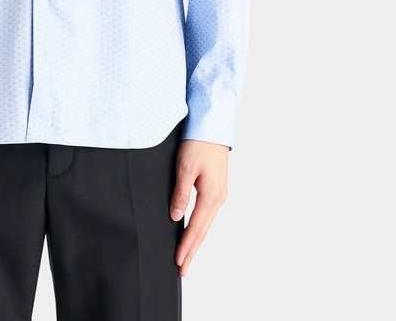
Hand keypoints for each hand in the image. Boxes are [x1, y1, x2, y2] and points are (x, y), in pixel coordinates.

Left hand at [169, 139, 228, 276]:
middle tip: (182, 269)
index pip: (196, 228)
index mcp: (211, 196)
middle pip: (203, 230)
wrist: (213, 126)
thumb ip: (180, 193)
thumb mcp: (185, 167)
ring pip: (205, 223)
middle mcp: (218, 199)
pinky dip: (199, 226)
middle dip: (192, 250)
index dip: (186, 247)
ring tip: (186, 255)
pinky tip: (193, 231)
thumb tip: (176, 217)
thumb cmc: (198, 144)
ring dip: (195, 240)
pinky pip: (206, 214)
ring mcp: (219, 194)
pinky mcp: (216, 188)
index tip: (178, 263)